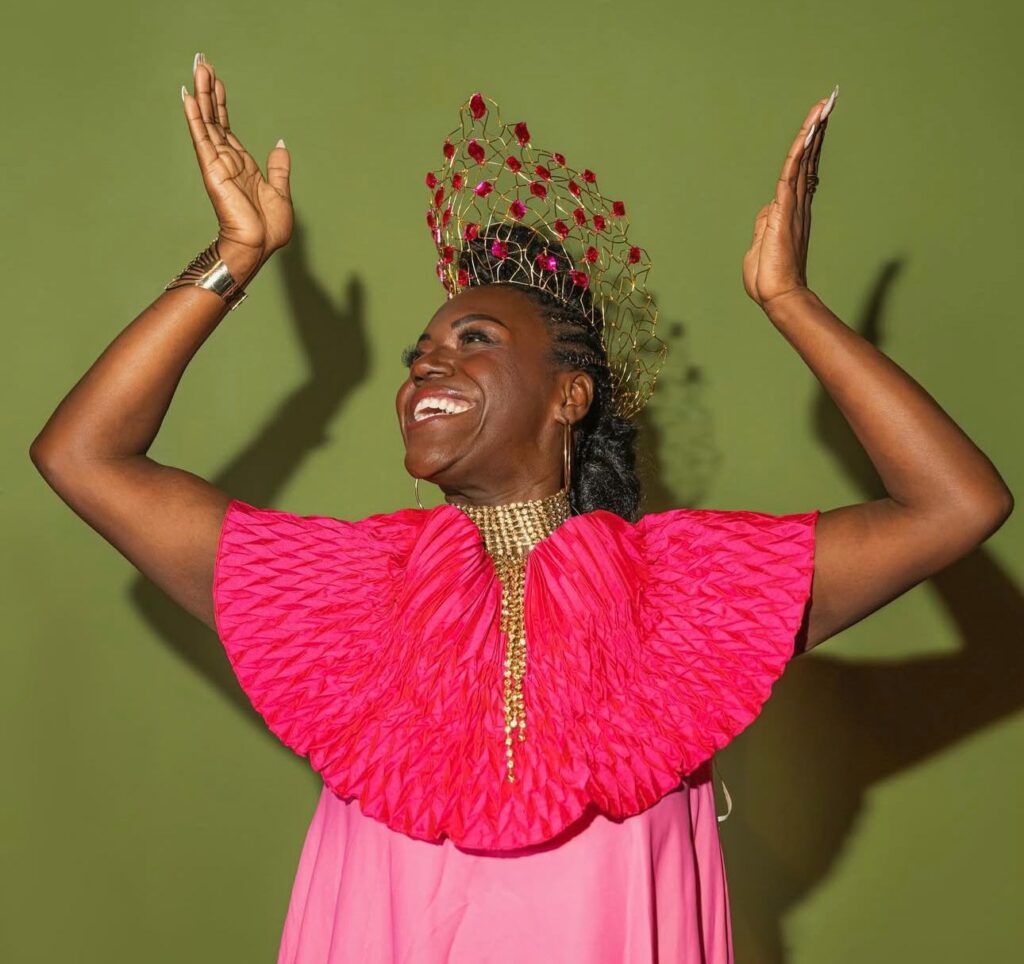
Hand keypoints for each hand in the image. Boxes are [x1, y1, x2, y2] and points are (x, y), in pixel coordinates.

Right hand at [181, 52, 292, 270]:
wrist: (259, 246)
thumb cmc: (268, 228)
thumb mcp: (281, 191)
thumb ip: (278, 167)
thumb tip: (281, 144)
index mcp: (241, 164)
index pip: (227, 127)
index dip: (222, 103)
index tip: (218, 80)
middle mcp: (227, 161)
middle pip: (214, 118)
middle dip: (209, 90)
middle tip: (201, 62)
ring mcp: (217, 164)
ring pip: (207, 122)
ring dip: (202, 94)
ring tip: (197, 69)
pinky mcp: (212, 170)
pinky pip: (202, 139)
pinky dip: (195, 117)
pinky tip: (189, 97)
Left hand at [743, 86, 837, 312]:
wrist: (777, 296)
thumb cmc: (768, 278)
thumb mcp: (760, 245)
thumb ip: (763, 224)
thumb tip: (767, 210)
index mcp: (791, 210)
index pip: (802, 170)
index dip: (811, 145)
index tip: (820, 122)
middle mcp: (798, 203)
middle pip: (808, 158)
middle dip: (819, 128)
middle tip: (831, 100)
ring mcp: (793, 206)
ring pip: (803, 160)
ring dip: (813, 131)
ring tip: (826, 104)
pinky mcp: (784, 211)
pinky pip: (791, 174)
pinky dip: (799, 152)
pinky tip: (809, 132)